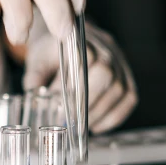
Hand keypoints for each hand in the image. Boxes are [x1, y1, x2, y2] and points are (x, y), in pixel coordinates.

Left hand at [22, 10, 137, 133]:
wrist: (70, 37)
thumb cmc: (52, 52)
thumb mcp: (38, 60)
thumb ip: (35, 78)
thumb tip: (36, 100)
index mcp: (82, 40)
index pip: (85, 59)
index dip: (73, 85)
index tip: (59, 103)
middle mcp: (106, 48)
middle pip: (105, 74)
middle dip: (87, 103)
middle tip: (71, 122)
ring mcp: (120, 62)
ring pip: (119, 89)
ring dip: (100, 113)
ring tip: (82, 127)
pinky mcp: (127, 76)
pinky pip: (130, 97)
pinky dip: (115, 116)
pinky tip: (97, 126)